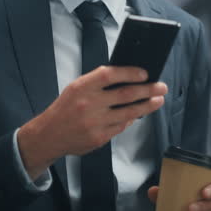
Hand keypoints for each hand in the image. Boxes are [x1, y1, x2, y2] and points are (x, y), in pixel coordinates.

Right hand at [18, 66, 166, 177]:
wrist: (48, 135)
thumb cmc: (65, 108)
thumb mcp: (76, 88)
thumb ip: (98, 83)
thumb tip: (128, 78)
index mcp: (82, 87)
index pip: (109, 75)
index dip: (129, 72)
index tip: (145, 73)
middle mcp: (88, 103)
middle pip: (125, 94)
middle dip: (148, 90)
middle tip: (161, 87)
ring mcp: (94, 122)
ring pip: (128, 112)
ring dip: (147, 106)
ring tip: (158, 100)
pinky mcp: (99, 138)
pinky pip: (121, 126)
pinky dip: (131, 119)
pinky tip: (139, 114)